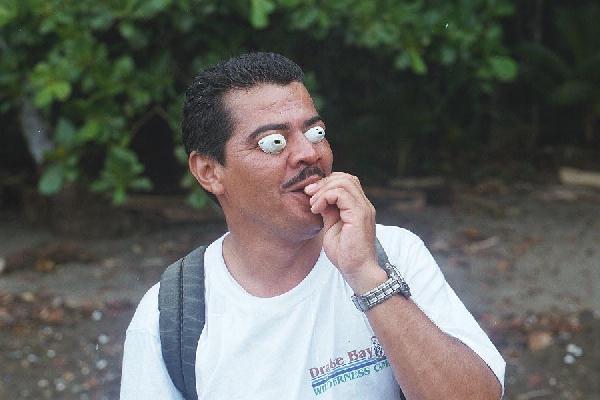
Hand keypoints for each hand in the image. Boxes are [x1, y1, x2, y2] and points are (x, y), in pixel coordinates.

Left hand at [304, 172, 385, 291]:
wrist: (357, 271)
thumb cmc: (345, 254)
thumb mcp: (331, 227)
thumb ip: (328, 211)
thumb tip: (319, 197)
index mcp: (358, 207)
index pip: (346, 181)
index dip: (327, 183)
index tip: (311, 194)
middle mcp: (364, 205)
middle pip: (346, 177)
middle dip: (323, 182)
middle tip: (309, 194)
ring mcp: (364, 209)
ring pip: (344, 182)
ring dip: (323, 190)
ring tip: (313, 204)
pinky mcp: (360, 215)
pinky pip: (341, 194)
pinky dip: (325, 197)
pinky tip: (317, 209)